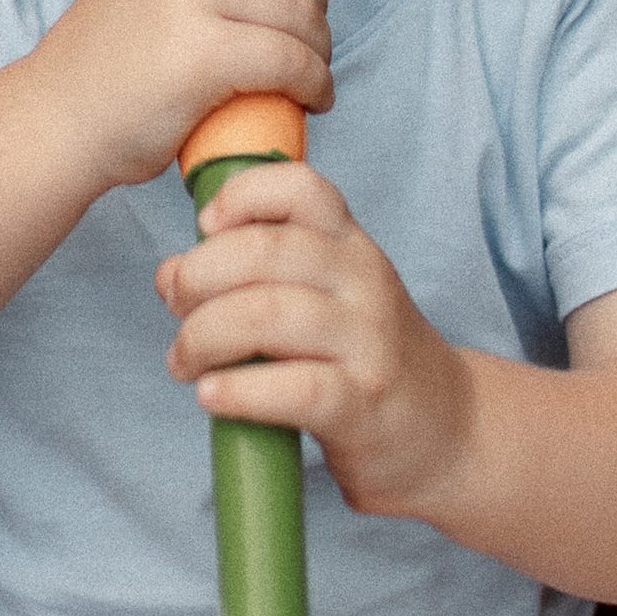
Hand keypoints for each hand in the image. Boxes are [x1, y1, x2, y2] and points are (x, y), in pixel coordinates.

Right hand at [30, 0, 333, 193]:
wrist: (56, 121)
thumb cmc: (108, 62)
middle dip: (315, 4)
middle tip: (308, 41)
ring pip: (298, 11)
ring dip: (320, 48)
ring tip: (310, 75)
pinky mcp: (204, 54)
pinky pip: (291, 60)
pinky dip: (316, 83)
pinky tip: (314, 100)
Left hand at [155, 160, 469, 519]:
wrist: (445, 428)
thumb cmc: (362, 357)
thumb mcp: (324, 295)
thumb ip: (253, 275)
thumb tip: (170, 274)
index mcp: (350, 244)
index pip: (300, 188)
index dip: (240, 196)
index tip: (204, 226)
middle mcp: (364, 281)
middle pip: (266, 252)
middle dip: (198, 277)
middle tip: (175, 308)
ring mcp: (368, 343)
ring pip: (268, 315)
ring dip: (204, 337)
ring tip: (184, 362)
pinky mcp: (364, 405)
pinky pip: (293, 388)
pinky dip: (239, 391)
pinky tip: (212, 396)